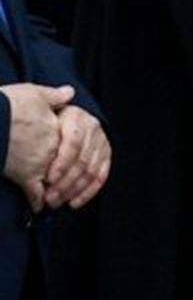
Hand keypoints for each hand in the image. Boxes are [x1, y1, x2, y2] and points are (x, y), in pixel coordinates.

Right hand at [1, 84, 72, 210]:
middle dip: (70, 179)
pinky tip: (38, 207)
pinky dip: (37, 201)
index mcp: (59, 129)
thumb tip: (70, 92)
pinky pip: (35, 192)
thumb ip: (54, 96)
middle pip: (69, 166)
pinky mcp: (25, 175)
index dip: (76, 155)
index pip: (74, 145)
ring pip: (56, 182)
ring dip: (57, 192)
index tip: (77, 162)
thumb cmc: (8, 104)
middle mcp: (54, 147)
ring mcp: (41, 163)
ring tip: (56, 199)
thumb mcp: (34, 93)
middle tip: (69, 187)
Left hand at [43, 105, 111, 208]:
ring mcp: (102, 142)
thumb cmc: (52, 116)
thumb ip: (54, 102)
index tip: (48, 179)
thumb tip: (66, 93)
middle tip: (49, 197)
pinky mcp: (106, 155)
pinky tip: (76, 201)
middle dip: (65, 182)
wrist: (69, 117)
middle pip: (82, 161)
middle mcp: (94, 129)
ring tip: (57, 201)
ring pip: (91, 171)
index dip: (61, 163)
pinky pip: (101, 176)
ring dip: (73, 190)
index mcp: (78, 117)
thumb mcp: (49, 107)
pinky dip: (89, 191)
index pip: (74, 143)